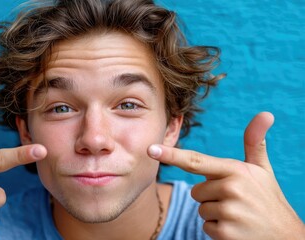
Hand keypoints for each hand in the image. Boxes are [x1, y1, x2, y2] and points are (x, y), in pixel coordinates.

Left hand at [148, 112, 304, 239]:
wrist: (286, 236)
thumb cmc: (268, 199)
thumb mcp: (262, 169)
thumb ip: (255, 142)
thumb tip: (265, 113)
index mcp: (235, 170)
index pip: (195, 161)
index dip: (171, 154)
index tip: (151, 149)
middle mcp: (231, 189)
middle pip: (196, 191)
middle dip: (210, 197)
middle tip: (235, 201)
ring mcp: (229, 212)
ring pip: (201, 209)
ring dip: (214, 214)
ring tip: (238, 215)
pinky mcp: (226, 233)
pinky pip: (206, 227)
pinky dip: (217, 230)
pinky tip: (236, 228)